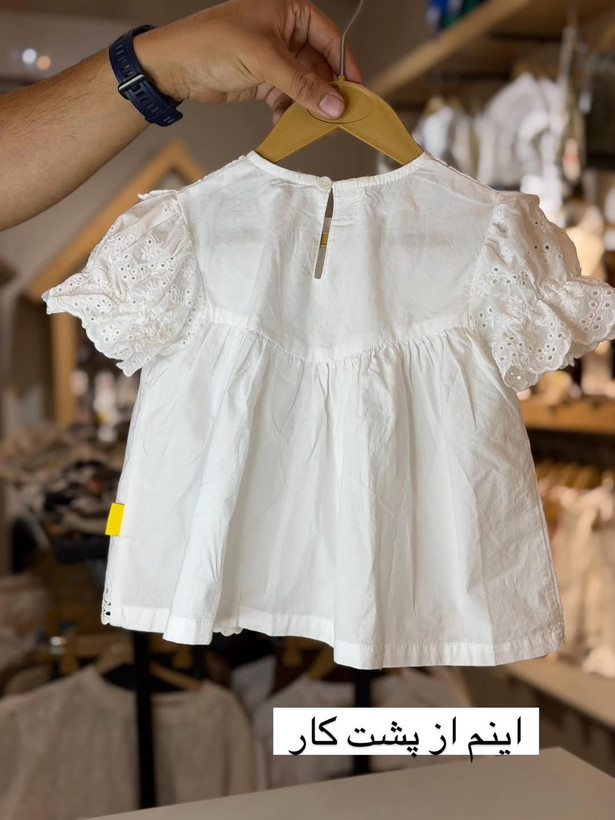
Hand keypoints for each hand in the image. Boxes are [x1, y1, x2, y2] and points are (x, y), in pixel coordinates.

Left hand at [135, 0, 363, 123]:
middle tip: (335, 117)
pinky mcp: (264, 80)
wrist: (175, 65)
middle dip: (325, 93)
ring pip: (305, 86)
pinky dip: (288, 113)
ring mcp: (275, 58)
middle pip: (320, 67)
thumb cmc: (211, 43)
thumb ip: (302, 84)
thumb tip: (334, 104)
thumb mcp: (264, 60)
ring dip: (306, 107)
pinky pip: (287, 98)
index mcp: (291, 12)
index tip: (356, 94)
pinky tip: (282, 122)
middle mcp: (286, 33)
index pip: (331, 40)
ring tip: (308, 124)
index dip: (345, 67)